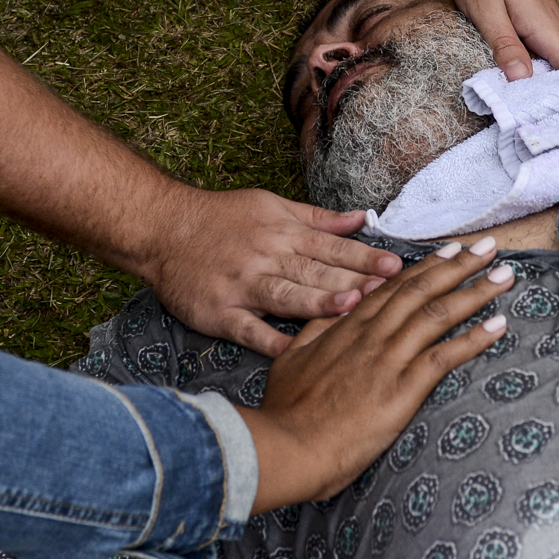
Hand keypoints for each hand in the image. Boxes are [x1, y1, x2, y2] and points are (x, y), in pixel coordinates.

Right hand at [138, 186, 404, 358]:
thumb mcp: (271, 206)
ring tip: (351, 308)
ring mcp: (242, 286)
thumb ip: (318, 219)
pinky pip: (248, 328)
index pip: (332, 246)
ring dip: (319, 302)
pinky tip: (295, 352)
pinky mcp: (219, 311)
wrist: (161, 228)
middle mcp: (266, 258)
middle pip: (316, 271)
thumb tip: (363, 218)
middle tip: (389, 292)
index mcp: (283, 233)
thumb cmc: (221, 217)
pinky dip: (270, 340)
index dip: (365, 256)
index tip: (397, 267)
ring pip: (287, 295)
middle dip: (355, 280)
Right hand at [245, 238, 513, 507]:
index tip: (451, 250)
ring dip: (476, 292)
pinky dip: (474, 339)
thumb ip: (315, 333)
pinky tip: (498, 325)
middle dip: (460, 266)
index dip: (426, 267)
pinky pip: (444, 356)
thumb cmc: (286, 411)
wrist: (287, 445)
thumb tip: (331, 312)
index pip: (394, 287)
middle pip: (422, 290)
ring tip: (505, 276)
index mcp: (347, 327)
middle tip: (489, 248)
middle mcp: (372, 335)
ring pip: (439, 314)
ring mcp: (388, 359)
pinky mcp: (402, 389)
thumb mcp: (291, 360)